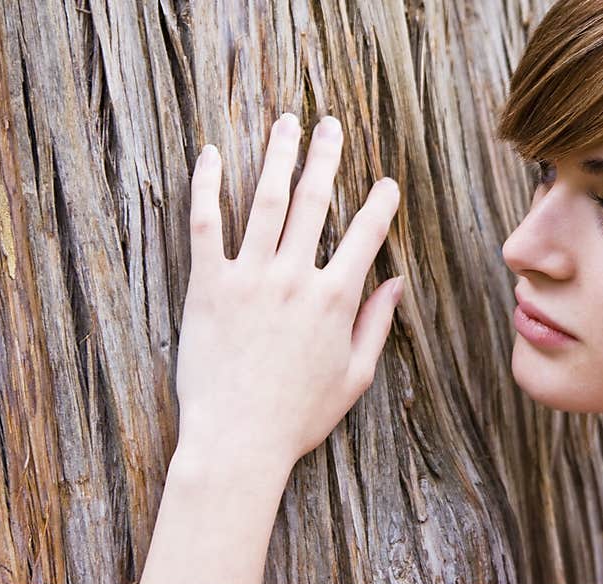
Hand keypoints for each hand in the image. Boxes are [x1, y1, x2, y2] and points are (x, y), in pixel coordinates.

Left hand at [174, 113, 402, 482]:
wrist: (238, 441)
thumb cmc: (300, 416)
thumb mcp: (355, 376)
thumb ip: (376, 325)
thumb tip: (397, 285)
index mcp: (335, 299)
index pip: (365, 235)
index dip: (381, 204)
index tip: (388, 183)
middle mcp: (294, 277)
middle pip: (314, 202)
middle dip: (327, 158)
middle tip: (331, 126)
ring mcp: (249, 277)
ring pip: (265, 201)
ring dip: (278, 157)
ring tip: (286, 124)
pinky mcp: (208, 286)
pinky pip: (205, 225)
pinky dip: (206, 186)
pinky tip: (211, 155)